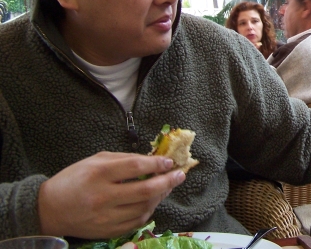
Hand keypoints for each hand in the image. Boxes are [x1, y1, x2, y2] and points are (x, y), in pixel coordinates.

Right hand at [38, 152, 185, 238]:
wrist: (49, 209)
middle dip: (167, 181)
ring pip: (144, 208)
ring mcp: (105, 217)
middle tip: (180, 174)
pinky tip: (153, 201)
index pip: (135, 167)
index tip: (169, 161)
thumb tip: (151, 159)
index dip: (156, 163)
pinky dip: (149, 211)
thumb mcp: (95, 160)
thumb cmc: (74, 179)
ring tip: (168, 186)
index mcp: (99, 174)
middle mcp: (103, 197)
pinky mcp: (107, 232)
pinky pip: (136, 222)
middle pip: (145, 190)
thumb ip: (124, 159)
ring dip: (161, 196)